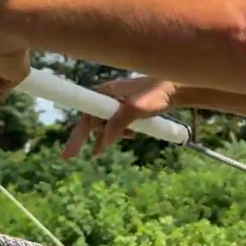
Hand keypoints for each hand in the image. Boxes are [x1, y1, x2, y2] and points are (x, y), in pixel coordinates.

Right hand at [62, 76, 180, 158]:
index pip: (86, 116)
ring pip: (105, 124)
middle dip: (97, 136)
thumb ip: (119, 123)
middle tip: (90, 151)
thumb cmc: (157, 95)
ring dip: (111, 135)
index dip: (77, 136)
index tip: (67, 156)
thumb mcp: (137, 109)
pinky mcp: (127, 107)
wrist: (178, 89)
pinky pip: (115, 123)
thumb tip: (103, 142)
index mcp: (105, 92)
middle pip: (93, 122)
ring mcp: (117, 102)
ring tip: (122, 140)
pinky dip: (119, 132)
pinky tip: (128, 136)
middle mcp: (108, 96)